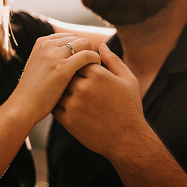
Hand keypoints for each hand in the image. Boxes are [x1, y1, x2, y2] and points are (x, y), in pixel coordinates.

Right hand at [12, 33, 100, 125]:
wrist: (23, 106)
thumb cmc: (35, 90)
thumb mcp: (40, 65)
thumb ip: (53, 54)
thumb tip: (74, 49)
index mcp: (42, 42)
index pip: (71, 36)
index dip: (80, 49)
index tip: (82, 62)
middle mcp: (47, 45)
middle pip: (79, 39)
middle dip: (86, 51)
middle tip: (89, 67)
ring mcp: (54, 56)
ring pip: (85, 44)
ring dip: (92, 56)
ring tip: (92, 70)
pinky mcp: (62, 68)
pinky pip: (88, 56)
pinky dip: (95, 61)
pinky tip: (95, 72)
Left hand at [53, 43, 145, 158]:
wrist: (128, 140)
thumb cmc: (130, 108)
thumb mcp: (128, 80)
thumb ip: (113, 60)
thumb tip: (101, 45)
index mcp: (98, 75)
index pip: (79, 59)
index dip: (81, 64)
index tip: (85, 70)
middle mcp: (84, 88)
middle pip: (66, 72)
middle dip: (69, 75)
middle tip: (75, 80)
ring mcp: (74, 105)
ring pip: (58, 89)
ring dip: (61, 89)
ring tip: (70, 93)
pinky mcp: (68, 121)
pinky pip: (55, 107)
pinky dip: (58, 104)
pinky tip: (67, 105)